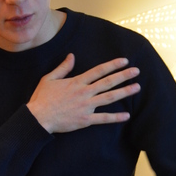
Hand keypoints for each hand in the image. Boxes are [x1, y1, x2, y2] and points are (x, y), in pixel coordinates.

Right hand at [26, 53, 140, 133]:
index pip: (99, 70)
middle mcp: (84, 92)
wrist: (38, 117)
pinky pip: (103, 118)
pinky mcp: (85, 120)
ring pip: (109, 97)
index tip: (125, 61)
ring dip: (124, 92)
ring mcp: (86, 106)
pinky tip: (126, 116)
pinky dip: (115, 117)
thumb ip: (63, 67)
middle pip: (108, 82)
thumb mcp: (50, 78)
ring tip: (136, 88)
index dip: (113, 65)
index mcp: (77, 82)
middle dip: (123, 76)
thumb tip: (71, 56)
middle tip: (137, 71)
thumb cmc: (42, 98)